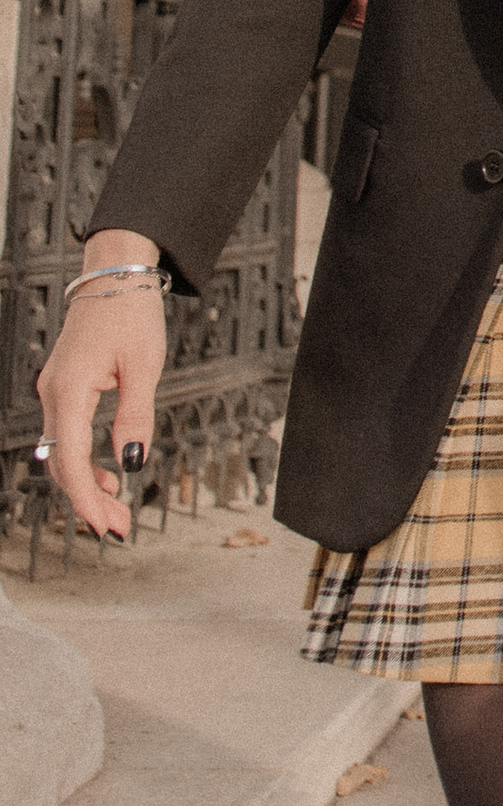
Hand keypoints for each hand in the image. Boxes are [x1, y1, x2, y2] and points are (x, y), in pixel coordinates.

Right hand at [36, 236, 165, 539]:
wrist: (114, 276)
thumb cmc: (130, 314)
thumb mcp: (144, 366)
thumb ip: (135, 415)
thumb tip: (131, 460)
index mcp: (69, 389)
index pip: (70, 457)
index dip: (86, 497)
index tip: (104, 526)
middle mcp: (54, 394)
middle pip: (61, 463)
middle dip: (88, 501)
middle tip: (119, 529)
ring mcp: (55, 392)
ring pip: (63, 452)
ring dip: (87, 486)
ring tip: (119, 511)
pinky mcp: (65, 389)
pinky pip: (68, 436)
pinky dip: (85, 463)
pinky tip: (110, 478)